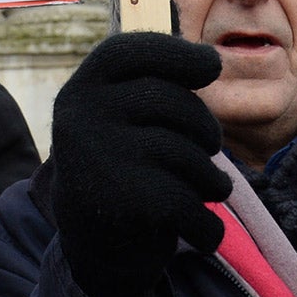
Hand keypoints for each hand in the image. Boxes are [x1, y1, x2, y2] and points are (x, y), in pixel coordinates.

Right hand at [48, 32, 230, 296]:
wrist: (91, 244)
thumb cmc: (124, 163)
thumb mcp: (122, 114)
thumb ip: (155, 83)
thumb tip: (211, 60)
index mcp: (82, 89)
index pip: (132, 51)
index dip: (177, 53)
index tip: (212, 66)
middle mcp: (83, 118)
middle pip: (175, 104)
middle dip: (206, 130)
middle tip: (210, 149)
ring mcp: (101, 157)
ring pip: (190, 156)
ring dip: (214, 182)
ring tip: (209, 192)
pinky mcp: (123, 201)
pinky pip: (190, 204)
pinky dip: (207, 226)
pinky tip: (203, 231)